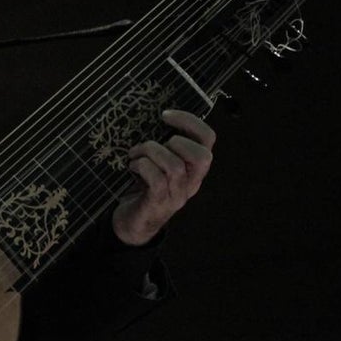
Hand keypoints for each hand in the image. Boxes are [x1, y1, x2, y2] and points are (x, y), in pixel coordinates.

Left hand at [112, 109, 214, 245]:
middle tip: (152, 145)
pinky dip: (142, 166)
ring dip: (150, 153)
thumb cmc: (145, 188)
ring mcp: (176, 195)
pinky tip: (132, 166)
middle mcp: (191, 182)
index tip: (165, 116)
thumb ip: (165, 147)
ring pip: (175, 166)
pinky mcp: (158, 203)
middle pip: (203, 156)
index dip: (190, 122)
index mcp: (194, 168)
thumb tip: (157, 119)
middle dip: (176, 142)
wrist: (133, 224)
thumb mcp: (160, 164)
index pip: (208, 139)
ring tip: (135, 155)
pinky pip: (157, 180)